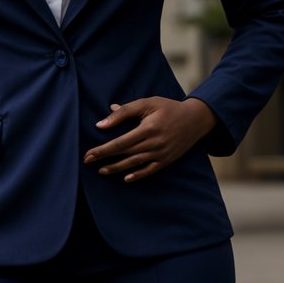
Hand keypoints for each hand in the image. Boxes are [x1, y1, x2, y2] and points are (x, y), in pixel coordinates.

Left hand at [82, 96, 217, 181]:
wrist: (195, 119)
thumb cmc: (168, 108)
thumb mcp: (147, 103)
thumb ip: (124, 111)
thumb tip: (102, 124)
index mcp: (148, 128)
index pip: (120, 142)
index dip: (103, 149)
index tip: (88, 154)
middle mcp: (154, 143)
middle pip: (124, 154)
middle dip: (105, 159)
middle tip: (87, 161)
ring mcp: (161, 153)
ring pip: (134, 164)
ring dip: (116, 169)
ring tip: (102, 170)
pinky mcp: (167, 160)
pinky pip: (150, 171)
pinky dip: (137, 175)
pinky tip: (125, 179)